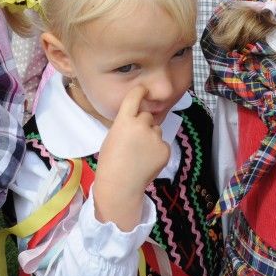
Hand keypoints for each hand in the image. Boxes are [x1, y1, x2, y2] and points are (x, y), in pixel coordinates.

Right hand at [93, 86, 169, 230]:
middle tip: (134, 142)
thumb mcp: (112, 137)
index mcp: (124, 121)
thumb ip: (125, 125)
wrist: (120, 185)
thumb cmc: (110, 162)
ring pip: (156, 130)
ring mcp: (155, 137)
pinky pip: (162, 145)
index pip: (134, 97)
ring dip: (151, 138)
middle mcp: (141, 125)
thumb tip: (137, 122)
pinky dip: (157, 151)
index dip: (140, 91)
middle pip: (147, 116)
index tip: (143, 90)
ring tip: (140, 155)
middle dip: (143, 125)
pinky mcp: (165, 149)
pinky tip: (147, 162)